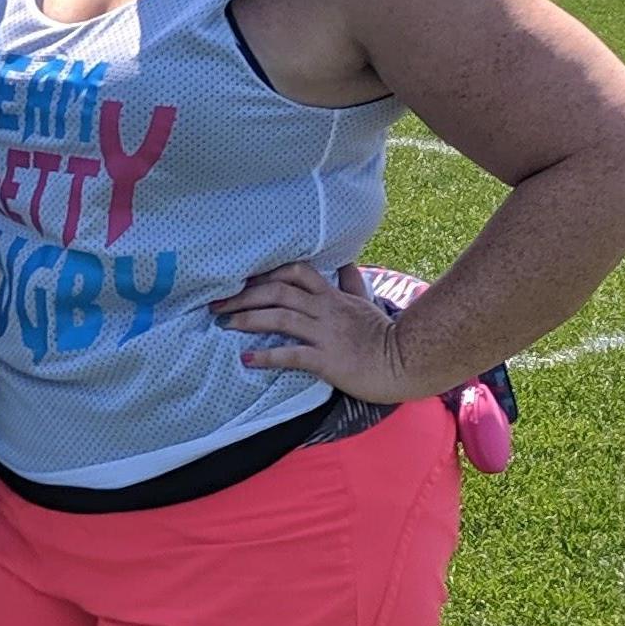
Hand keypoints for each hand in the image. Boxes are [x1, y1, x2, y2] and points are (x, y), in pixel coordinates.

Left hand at [210, 259, 419, 406]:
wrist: (406, 362)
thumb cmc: (384, 336)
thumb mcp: (366, 302)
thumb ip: (352, 283)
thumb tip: (345, 264)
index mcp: (332, 296)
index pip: (295, 272)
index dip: (265, 274)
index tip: (242, 281)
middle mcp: (325, 310)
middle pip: (278, 292)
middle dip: (244, 295)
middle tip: (217, 303)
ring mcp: (326, 334)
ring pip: (280, 317)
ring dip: (248, 319)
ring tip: (225, 324)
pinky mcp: (327, 360)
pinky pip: (292, 355)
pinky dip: (267, 356)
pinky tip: (247, 360)